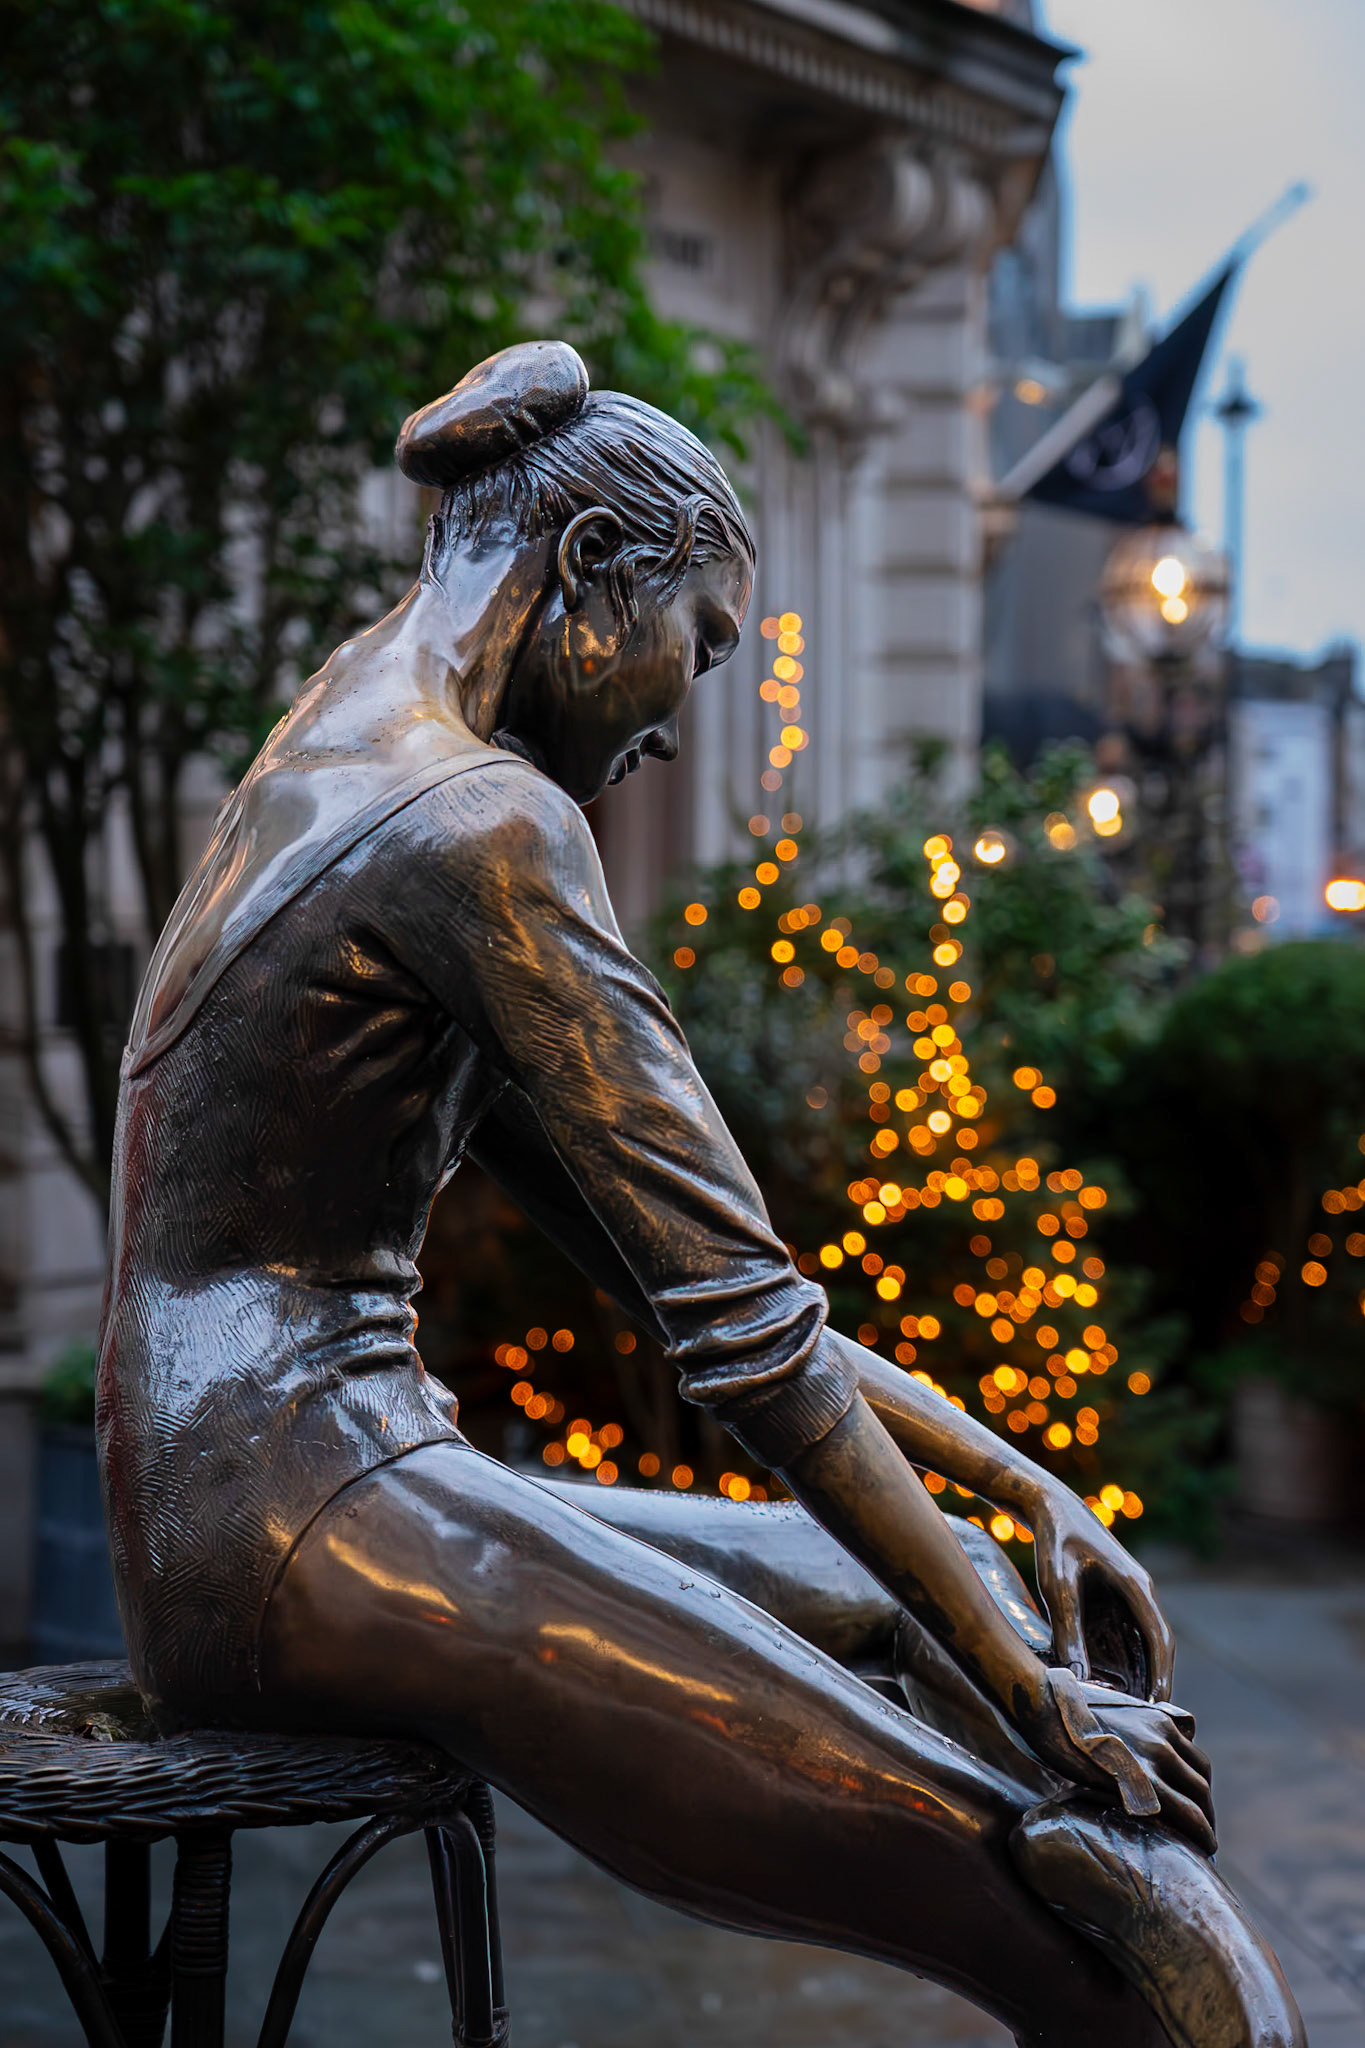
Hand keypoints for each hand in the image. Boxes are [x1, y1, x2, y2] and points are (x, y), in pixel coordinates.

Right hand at [1020, 1670, 1215, 1856]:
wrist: (1044, 1705)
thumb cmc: (1068, 1712)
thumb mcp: (1114, 1712)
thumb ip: (1136, 1729)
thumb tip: (1139, 1747)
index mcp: (1159, 1721)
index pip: (1196, 1761)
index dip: (1200, 1790)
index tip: (1197, 1810)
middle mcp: (1162, 1737)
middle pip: (1201, 1781)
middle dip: (1206, 1811)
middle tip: (1201, 1835)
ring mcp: (1152, 1756)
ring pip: (1197, 1799)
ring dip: (1204, 1826)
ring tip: (1202, 1846)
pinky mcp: (1139, 1778)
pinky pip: (1181, 1811)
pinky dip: (1194, 1832)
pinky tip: (1195, 1848)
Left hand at [1026, 1480, 1174, 1700]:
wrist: (1050, 1510)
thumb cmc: (1056, 1542)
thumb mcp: (1059, 1586)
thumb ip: (1069, 1630)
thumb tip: (1076, 1677)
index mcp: (1137, 1587)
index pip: (1160, 1639)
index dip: (1163, 1675)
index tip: (1162, 1708)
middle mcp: (1140, 1596)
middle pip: (1155, 1649)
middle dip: (1153, 1685)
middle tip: (1146, 1725)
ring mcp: (1128, 1600)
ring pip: (1139, 1648)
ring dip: (1135, 1678)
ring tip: (1126, 1717)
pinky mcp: (1113, 1604)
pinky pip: (1121, 1640)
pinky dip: (1117, 1665)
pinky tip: (1105, 1690)